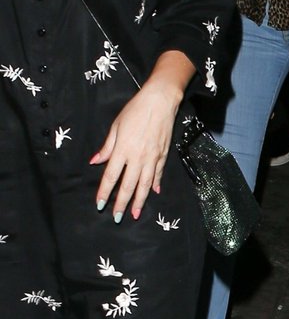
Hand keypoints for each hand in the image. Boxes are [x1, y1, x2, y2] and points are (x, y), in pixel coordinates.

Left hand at [91, 79, 182, 220]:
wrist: (160, 101)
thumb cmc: (135, 110)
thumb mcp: (116, 126)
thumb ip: (107, 147)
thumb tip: (96, 161)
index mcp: (123, 150)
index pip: (111, 176)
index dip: (105, 192)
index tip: (100, 204)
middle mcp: (137, 157)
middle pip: (128, 185)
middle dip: (121, 203)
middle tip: (117, 217)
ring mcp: (152, 157)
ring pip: (145, 184)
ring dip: (139, 200)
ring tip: (134, 213)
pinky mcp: (163, 154)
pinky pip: (158, 173)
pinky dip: (155, 184)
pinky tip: (153, 193)